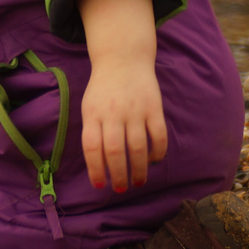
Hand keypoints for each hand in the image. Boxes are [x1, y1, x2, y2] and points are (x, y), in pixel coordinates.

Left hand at [77, 0, 164, 190]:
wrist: (123, 59)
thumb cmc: (103, 91)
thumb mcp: (89, 107)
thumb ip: (93, 132)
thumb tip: (99, 167)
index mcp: (93, 114)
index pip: (92, 147)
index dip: (96, 169)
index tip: (100, 185)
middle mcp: (114, 113)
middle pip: (116, 151)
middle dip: (119, 175)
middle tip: (121, 188)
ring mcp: (135, 110)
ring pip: (138, 147)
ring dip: (139, 169)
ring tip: (138, 181)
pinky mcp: (154, 107)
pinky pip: (159, 136)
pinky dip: (158, 152)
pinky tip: (154, 161)